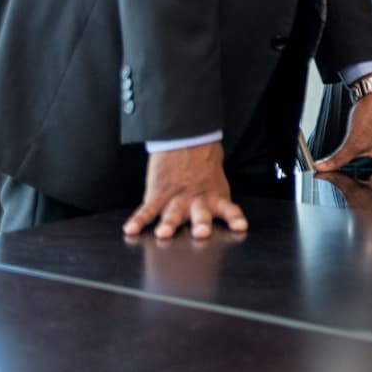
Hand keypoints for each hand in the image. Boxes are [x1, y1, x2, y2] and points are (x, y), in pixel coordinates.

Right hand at [124, 142, 246, 239]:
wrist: (186, 139)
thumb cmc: (203, 164)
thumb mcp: (217, 183)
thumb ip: (218, 202)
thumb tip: (221, 222)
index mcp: (216, 198)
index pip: (229, 210)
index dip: (235, 219)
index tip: (241, 226)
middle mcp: (197, 202)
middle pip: (200, 215)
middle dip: (201, 224)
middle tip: (201, 232)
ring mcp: (176, 199)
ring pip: (173, 215)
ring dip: (169, 224)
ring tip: (164, 232)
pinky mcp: (158, 196)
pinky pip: (146, 211)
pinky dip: (138, 221)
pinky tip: (131, 229)